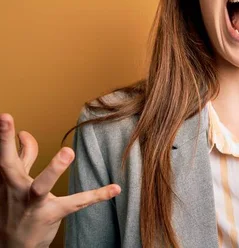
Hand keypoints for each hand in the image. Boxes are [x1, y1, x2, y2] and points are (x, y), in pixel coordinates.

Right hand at [0, 113, 119, 247]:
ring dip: (53, 169)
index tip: (4, 116)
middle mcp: (15, 188)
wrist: (11, 246)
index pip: (3, 153)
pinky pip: (75, 203)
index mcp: (7, 177)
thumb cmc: (15, 206)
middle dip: (5, 143)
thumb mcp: (16, 182)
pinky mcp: (50, 215)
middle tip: (6, 118)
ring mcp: (31, 203)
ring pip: (40, 186)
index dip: (3, 135)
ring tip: (68, 152)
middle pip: (8, 164)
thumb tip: (25, 133)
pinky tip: (115, 189)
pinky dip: (97, 195)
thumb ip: (23, 157)